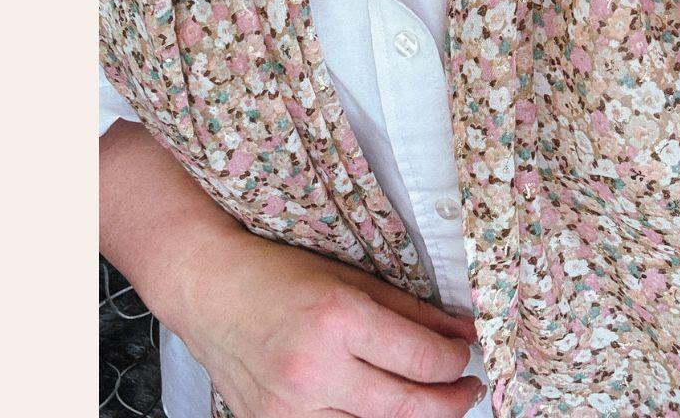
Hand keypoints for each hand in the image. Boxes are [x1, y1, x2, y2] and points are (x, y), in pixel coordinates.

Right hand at [170, 227, 485, 417]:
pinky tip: (385, 410)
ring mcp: (290, 408)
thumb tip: (462, 332)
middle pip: (404, 406)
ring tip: (434, 402)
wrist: (212, 291)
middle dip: (448, 401)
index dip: (455, 362)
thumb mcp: (355, 279)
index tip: (468, 356)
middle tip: (468, 390)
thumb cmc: (282, 274)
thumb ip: (413, 311)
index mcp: (339, 320)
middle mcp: (315, 370)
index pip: (420, 358)